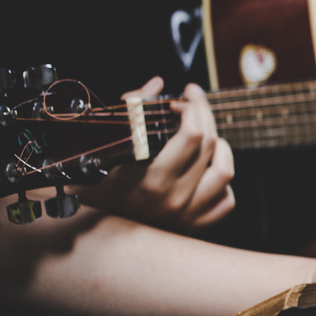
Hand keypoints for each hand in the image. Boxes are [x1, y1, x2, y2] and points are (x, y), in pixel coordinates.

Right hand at [79, 78, 234, 231]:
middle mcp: (174, 200)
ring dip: (220, 147)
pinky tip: (206, 168)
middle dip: (204, 115)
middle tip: (193, 103)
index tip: (184, 95)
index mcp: (153, 180)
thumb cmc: (91, 184)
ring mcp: (187, 215)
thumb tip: (156, 85)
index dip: (193, 106)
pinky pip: (226, 200)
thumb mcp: (102, 146)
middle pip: (210, 145)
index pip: (192, 135)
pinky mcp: (194, 227)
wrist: (89, 230)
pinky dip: (222, 182)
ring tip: (205, 136)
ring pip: (225, 172)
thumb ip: (130, 110)